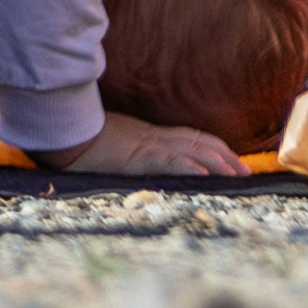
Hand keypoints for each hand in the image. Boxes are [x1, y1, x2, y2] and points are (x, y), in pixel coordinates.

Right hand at [37, 116, 253, 180]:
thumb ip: (129, 145)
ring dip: (219, 163)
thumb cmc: (80, 137)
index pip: (191, 137)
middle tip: (247, 173)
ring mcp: (146, 146)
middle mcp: (153, 138)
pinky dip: (187, 165)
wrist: (60, 131)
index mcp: (149, 135)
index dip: (216, 148)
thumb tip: (137, 155)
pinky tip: (203, 174)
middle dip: (227, 158)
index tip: (234, 160)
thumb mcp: (112, 141)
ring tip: (238, 176)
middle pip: (200, 142)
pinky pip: (166, 160)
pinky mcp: (135, 157)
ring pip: (192, 151)